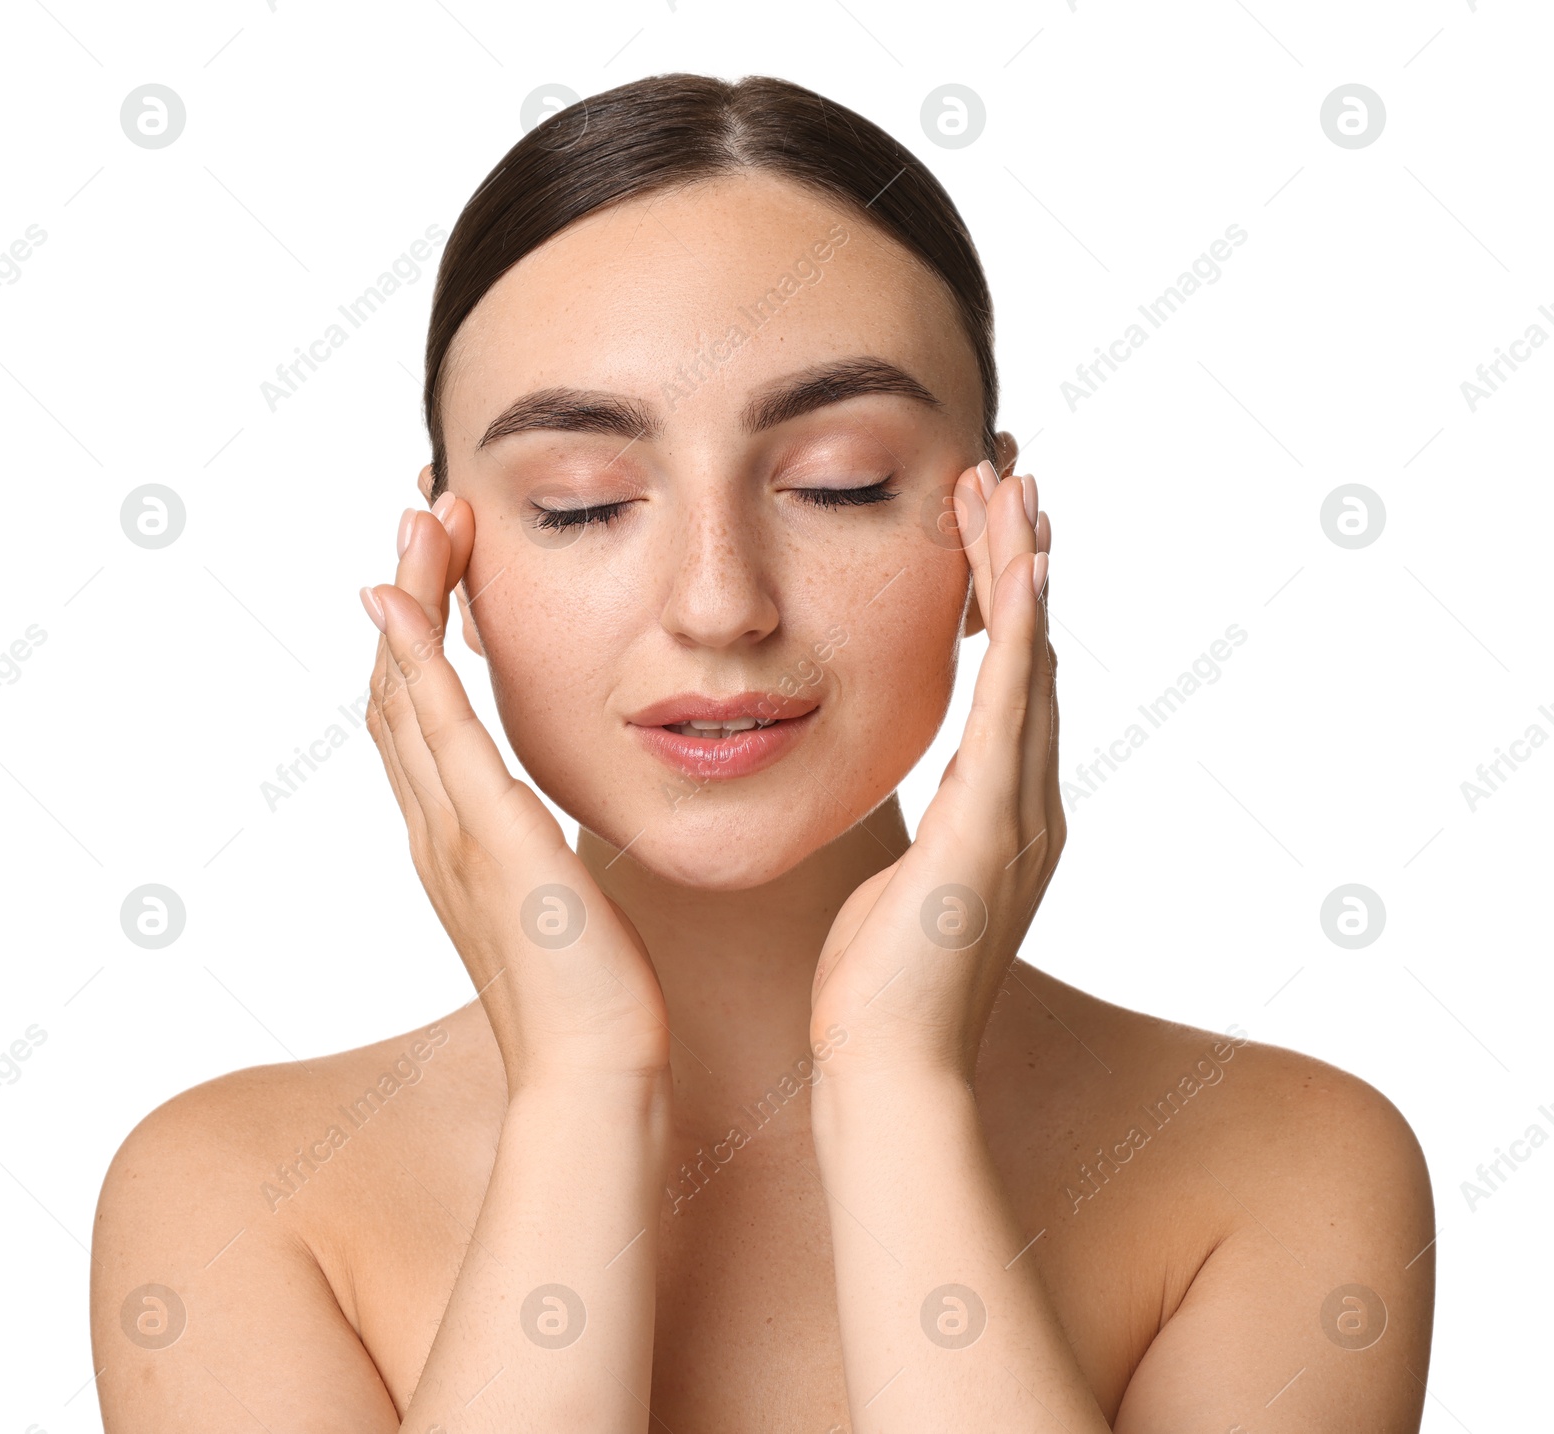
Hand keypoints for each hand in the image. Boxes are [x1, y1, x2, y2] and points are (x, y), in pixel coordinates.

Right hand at [360, 481, 670, 1092]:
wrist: (593, 1068)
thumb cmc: (590, 993)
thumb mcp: (562, 901)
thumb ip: (547, 855)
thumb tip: (558, 831)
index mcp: (457, 839)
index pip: (421, 718)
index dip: (419, 640)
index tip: (436, 568)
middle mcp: (437, 827)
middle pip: (397, 688)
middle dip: (406, 597)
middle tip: (417, 515)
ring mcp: (452, 831)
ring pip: (405, 692)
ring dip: (409, 601)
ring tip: (417, 521)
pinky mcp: (489, 837)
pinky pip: (438, 732)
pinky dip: (416, 662)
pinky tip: (406, 602)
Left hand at [809, 461, 1062, 1082]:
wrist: (886, 1070)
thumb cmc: (877, 991)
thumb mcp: (896, 889)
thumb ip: (916, 839)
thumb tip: (905, 814)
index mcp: (1002, 818)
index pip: (1006, 687)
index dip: (1006, 605)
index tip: (990, 531)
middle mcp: (1028, 807)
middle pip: (1030, 659)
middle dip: (1022, 564)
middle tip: (1013, 478)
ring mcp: (1020, 817)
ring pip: (1028, 666)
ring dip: (1021, 574)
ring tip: (1012, 488)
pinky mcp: (992, 829)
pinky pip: (1008, 712)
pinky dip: (1019, 637)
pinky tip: (1019, 572)